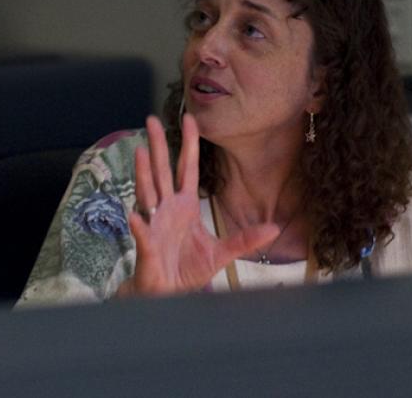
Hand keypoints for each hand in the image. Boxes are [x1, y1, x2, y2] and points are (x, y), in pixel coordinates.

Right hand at [119, 114, 278, 296]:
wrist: (167, 292)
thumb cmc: (188, 269)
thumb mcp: (222, 253)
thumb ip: (245, 240)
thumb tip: (275, 228)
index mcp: (184, 206)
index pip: (187, 169)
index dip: (188, 144)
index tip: (190, 119)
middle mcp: (166, 208)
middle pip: (162, 171)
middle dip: (158, 146)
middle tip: (151, 120)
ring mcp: (153, 224)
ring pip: (147, 193)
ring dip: (143, 174)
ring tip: (140, 152)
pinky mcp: (147, 245)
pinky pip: (142, 233)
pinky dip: (139, 225)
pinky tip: (136, 217)